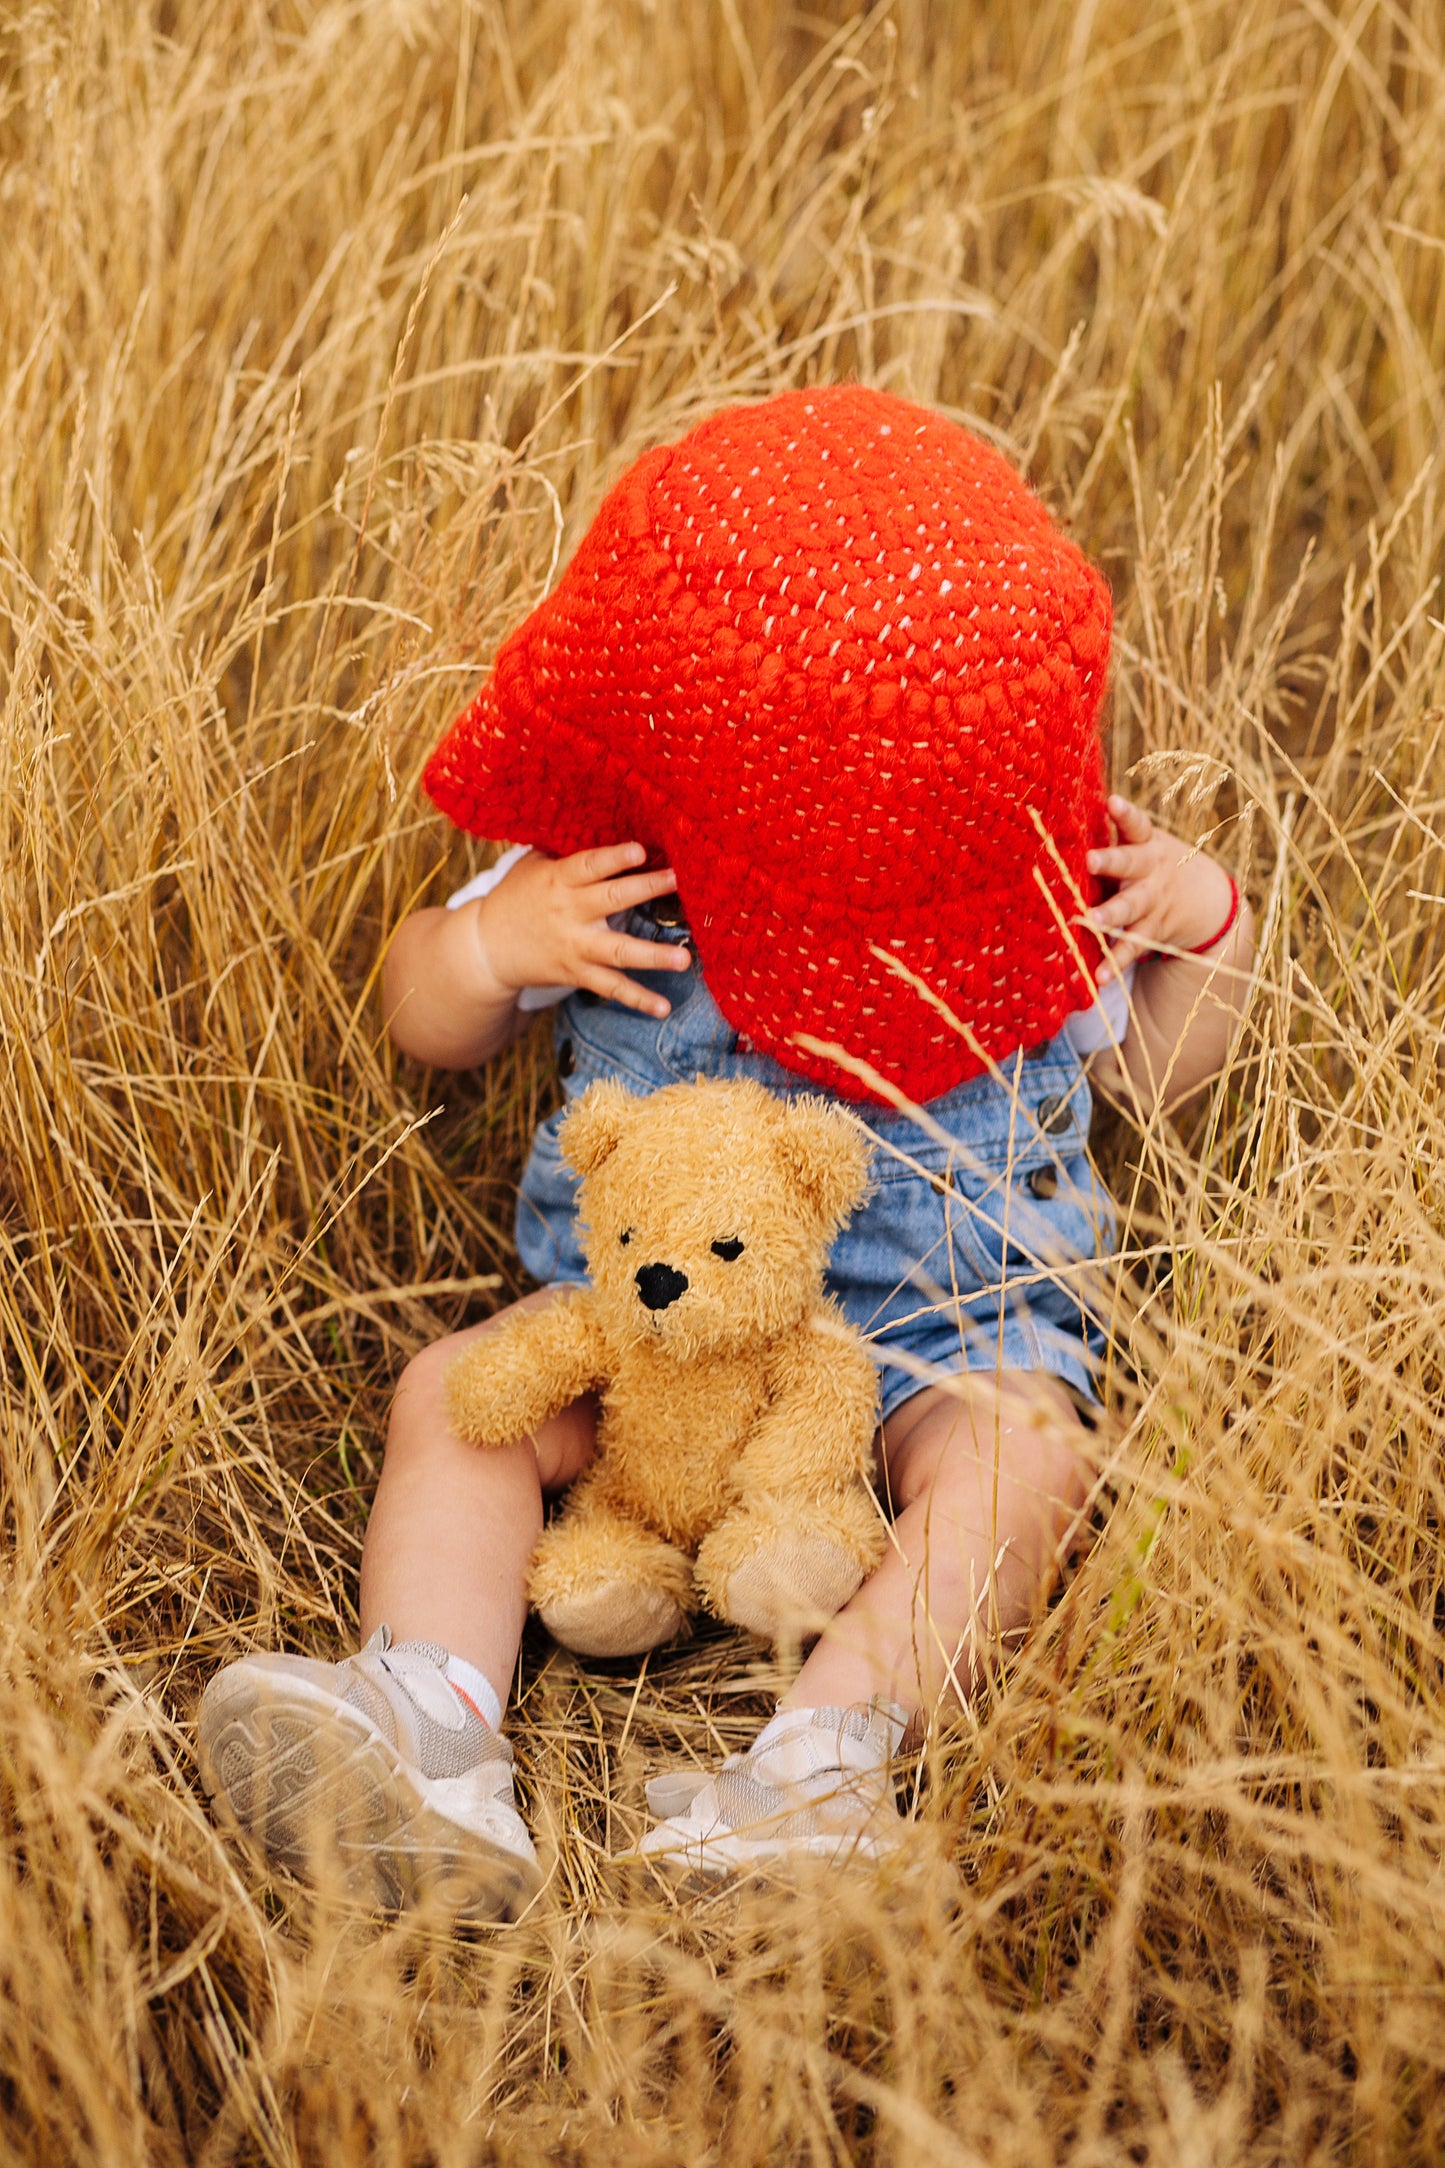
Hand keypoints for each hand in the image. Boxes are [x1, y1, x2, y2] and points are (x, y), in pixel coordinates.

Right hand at [473, 842, 690, 1019]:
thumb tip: (606, 819)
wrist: (486, 947)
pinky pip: (611, 988)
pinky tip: (664, 1009)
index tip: (640, 850)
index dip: (614, 858)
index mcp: (559, 879)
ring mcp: (575, 947)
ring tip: (684, 959)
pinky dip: (638, 1000)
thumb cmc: (517, 897)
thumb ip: (567, 852)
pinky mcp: (577, 974)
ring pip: (618, 952)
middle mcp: (569, 913)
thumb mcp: (533, 865)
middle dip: (646, 889)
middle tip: (679, 881)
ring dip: (653, 956)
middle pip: (612, 900)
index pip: (589, 866)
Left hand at [1084, 795, 1236, 983]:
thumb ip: (1113, 832)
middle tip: (1091, 859)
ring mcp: (1152, 903)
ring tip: (1091, 921)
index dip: (1125, 813)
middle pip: (1131, 864)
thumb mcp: (1143, 843)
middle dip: (1111, 861)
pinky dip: (1115, 961)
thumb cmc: (1152, 862)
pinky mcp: (1152, 932)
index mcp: (1146, 844)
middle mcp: (1150, 871)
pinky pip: (1132, 947)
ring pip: (1131, 908)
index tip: (1111, 802)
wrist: (1206, 899)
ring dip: (1111, 915)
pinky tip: (1099, 977)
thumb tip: (1062, 807)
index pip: (1136, 825)